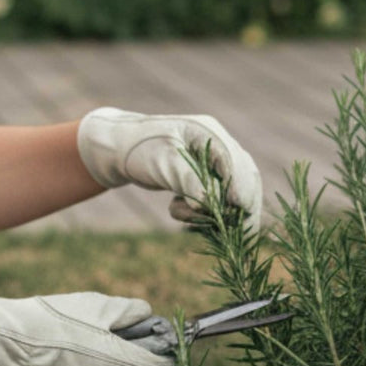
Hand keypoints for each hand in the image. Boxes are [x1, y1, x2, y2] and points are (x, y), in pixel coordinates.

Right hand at [0, 289, 174, 365]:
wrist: (10, 345)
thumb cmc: (56, 321)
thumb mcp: (98, 305)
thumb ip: (130, 311)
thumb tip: (147, 314)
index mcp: (123, 364)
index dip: (164, 357)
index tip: (156, 346)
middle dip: (132, 365)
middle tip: (115, 342)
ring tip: (78, 345)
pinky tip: (59, 359)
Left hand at [77, 107, 262, 231]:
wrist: (121, 150)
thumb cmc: (140, 151)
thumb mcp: (163, 163)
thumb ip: (187, 180)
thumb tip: (207, 204)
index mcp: (210, 134)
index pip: (238, 165)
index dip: (242, 190)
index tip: (239, 210)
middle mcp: (218, 146)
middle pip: (244, 180)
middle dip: (236, 208)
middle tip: (230, 231)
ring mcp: (215, 163)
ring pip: (232, 194)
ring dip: (216, 213)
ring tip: (184, 214)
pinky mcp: (207, 178)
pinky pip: (218, 201)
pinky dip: (204, 213)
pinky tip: (177, 208)